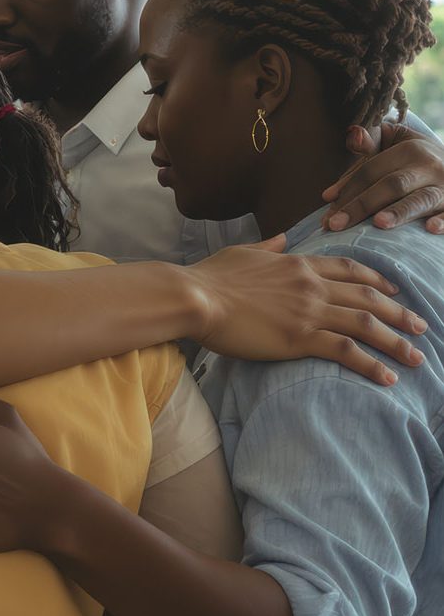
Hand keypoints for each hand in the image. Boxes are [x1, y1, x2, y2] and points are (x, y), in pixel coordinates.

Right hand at [186, 237, 426, 384]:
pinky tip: (387, 377)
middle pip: (367, 297)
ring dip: (395, 341)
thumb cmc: (210, 276)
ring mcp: (308, 311)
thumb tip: (281, 238)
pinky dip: (370, 364)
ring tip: (416, 356)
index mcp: (297, 264)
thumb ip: (267, 247)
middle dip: (399, 312)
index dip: (376, 280)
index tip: (394, 290)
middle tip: (420, 326)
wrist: (195, 296)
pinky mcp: (300, 338)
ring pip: (366, 323)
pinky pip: (346, 351)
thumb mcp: (242, 252)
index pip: (348, 270)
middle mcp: (310, 285)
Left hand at [322, 123, 443, 234]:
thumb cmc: (417, 160)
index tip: (327, 205)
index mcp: (409, 150)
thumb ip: (371, 144)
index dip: (347, 187)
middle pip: (391, 185)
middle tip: (334, 225)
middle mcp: (428, 167)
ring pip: (420, 199)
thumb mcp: (397, 144)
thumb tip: (353, 134)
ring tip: (378, 224)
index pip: (371, 170)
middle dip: (361, 205)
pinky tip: (430, 229)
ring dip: (399, 212)